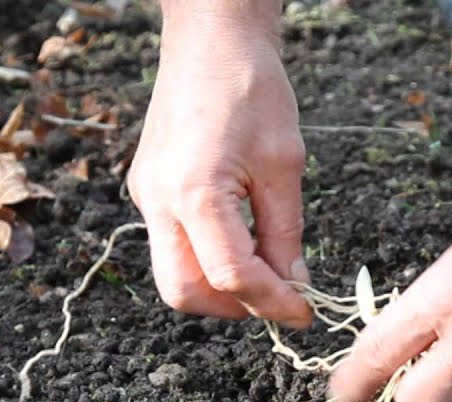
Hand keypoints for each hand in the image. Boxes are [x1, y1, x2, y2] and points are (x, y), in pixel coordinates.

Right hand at [126, 3, 311, 327]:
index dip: (272, 303)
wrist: (210, 40)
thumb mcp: (284, 165)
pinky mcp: (148, 190)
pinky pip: (173, 245)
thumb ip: (285, 233)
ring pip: (174, 275)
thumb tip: (293, 285)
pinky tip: (243, 241)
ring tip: (266, 270)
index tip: (305, 311)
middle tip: (279, 298)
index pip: (230, 276)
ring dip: (220, 286)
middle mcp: (158, 200)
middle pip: (184, 292)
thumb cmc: (250, 88)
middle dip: (234, 307)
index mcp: (194, 192)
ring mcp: (147, 196)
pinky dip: (208, 258)